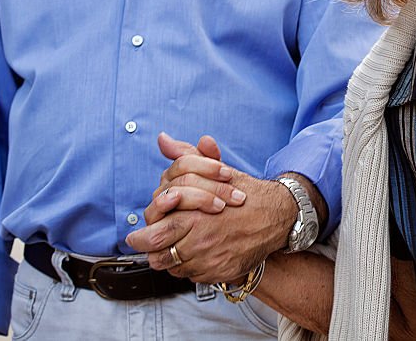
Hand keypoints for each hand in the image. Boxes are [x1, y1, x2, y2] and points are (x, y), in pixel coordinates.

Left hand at [126, 134, 297, 283]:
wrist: (277, 215)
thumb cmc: (246, 194)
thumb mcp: (215, 170)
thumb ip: (186, 156)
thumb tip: (163, 140)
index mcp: (194, 217)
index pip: (154, 236)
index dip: (141, 238)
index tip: (137, 235)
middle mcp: (201, 242)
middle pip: (159, 256)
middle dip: (150, 251)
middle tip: (148, 245)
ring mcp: (211, 261)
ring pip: (174, 268)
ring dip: (170, 259)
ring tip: (174, 247)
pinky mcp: (220, 273)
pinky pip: (193, 276)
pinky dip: (190, 267)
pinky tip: (195, 253)